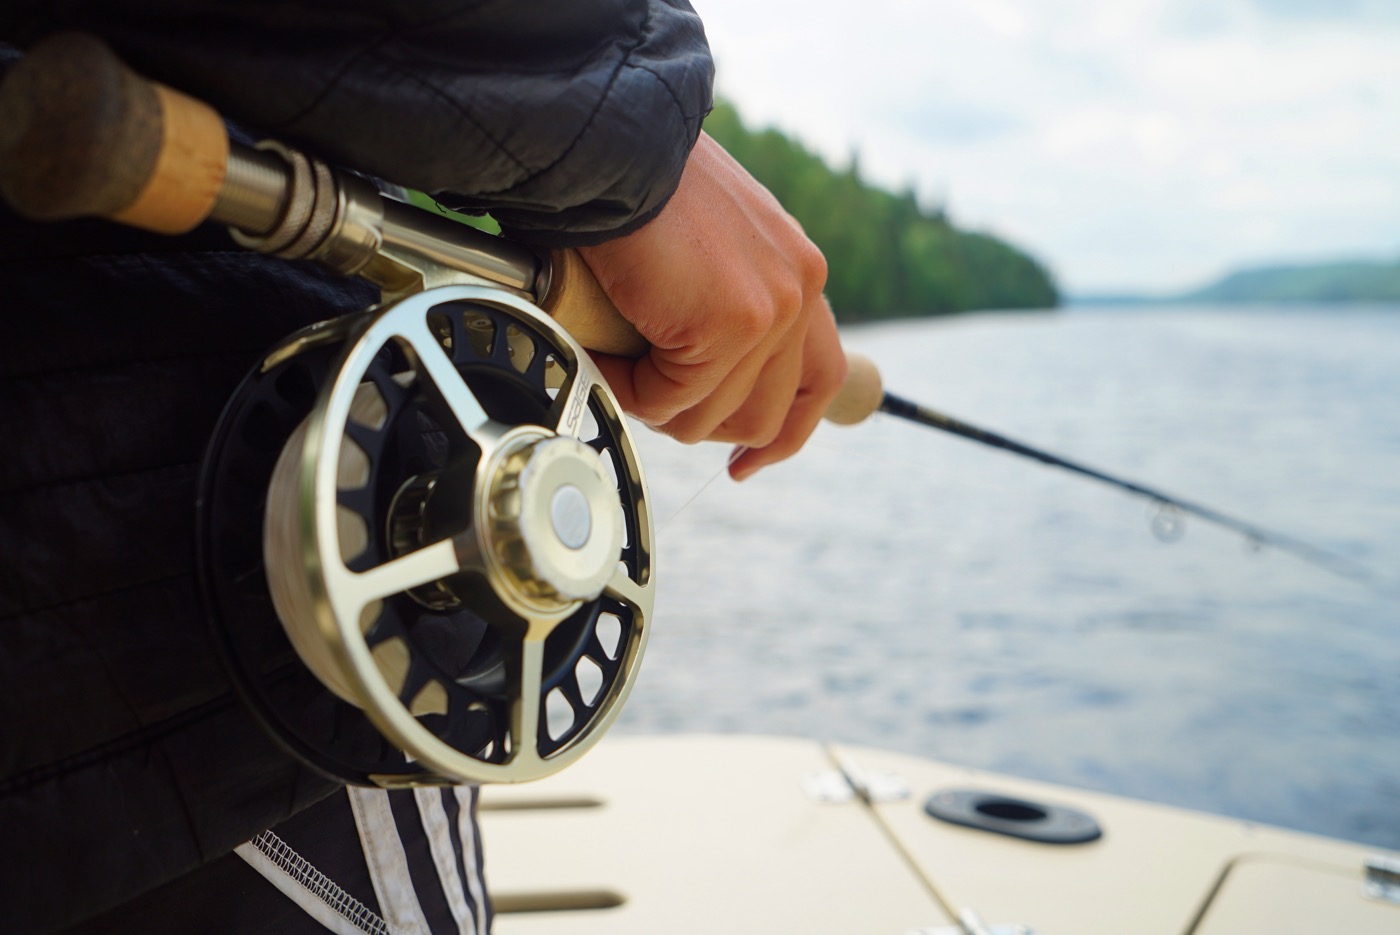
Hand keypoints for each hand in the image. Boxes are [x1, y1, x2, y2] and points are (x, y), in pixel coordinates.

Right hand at [577, 132, 845, 479]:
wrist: (615, 147)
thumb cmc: (643, 188)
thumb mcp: (710, 251)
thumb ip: (727, 305)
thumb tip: (707, 382)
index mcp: (800, 272)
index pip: (820, 379)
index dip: (785, 433)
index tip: (748, 463)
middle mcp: (801, 289)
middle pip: (765, 415)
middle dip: (702, 424)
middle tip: (653, 403)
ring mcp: (771, 308)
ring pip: (711, 417)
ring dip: (655, 405)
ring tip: (619, 362)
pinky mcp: (730, 323)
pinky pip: (670, 400)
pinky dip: (628, 389)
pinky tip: (606, 351)